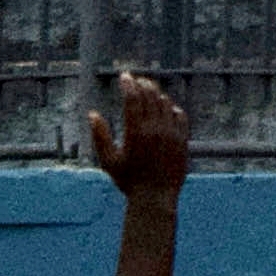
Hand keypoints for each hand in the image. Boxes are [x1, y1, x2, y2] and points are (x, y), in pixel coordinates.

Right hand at [88, 72, 188, 199]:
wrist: (156, 199)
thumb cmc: (129, 182)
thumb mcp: (109, 161)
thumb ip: (100, 137)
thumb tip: (92, 114)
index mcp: (136, 132)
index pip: (132, 97)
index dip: (128, 83)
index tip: (124, 76)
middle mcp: (155, 129)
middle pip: (149, 95)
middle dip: (142, 84)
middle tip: (136, 80)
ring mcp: (171, 134)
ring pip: (164, 103)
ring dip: (155, 94)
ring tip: (148, 92)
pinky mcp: (183, 140)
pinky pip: (179, 116)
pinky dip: (171, 108)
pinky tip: (165, 107)